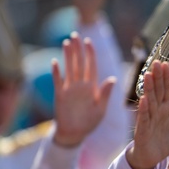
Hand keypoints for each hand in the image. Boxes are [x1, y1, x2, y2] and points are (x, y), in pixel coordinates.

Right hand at [51, 32, 116, 147]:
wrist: (75, 134)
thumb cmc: (90, 122)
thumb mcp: (101, 109)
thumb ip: (105, 94)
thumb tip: (112, 79)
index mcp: (92, 87)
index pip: (92, 67)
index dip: (90, 54)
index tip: (89, 42)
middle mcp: (80, 85)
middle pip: (79, 63)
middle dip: (78, 49)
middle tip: (75, 34)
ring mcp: (69, 89)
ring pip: (69, 69)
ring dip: (67, 56)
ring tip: (66, 42)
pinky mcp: (59, 95)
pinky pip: (57, 81)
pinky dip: (56, 72)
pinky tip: (55, 62)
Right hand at [125, 61, 168, 168]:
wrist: (154, 157)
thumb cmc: (166, 137)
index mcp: (165, 108)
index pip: (166, 89)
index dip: (166, 77)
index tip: (165, 64)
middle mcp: (156, 111)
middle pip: (156, 92)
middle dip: (156, 78)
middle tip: (156, 63)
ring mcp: (149, 120)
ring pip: (149, 102)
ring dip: (148, 90)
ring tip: (148, 75)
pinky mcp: (143, 131)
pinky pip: (144, 119)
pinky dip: (143, 110)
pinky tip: (144, 100)